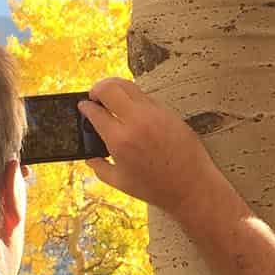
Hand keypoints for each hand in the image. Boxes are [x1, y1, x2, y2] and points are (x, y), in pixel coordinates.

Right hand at [78, 78, 227, 218]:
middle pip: (110, 87)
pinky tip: (132, 108)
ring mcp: (155, 114)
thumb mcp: (120, 181)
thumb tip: (90, 158)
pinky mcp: (169, 113)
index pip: (95, 111)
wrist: (191, 186)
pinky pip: (147, 97)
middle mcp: (137, 122)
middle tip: (94, 95)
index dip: (85, 106)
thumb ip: (100, 167)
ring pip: (130, 86)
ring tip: (111, 96)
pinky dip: (135, 98)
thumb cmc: (157, 188)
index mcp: (120, 139)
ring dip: (116, 88)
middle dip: (97, 88)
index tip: (83, 106)